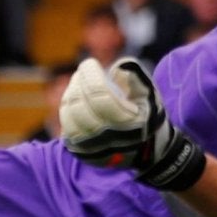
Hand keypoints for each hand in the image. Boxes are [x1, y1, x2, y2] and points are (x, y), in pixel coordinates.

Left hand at [59, 57, 206, 190]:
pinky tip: (76, 102)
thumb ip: (134, 74)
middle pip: (80, 105)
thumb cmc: (148, 116)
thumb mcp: (150, 93)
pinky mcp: (83, 154)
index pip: (99, 95)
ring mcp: (93, 149)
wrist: (149, 152)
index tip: (90, 62)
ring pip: (69, 117)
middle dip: (78, 82)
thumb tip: (114, 66)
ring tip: (78, 85)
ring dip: (70, 95)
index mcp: (129, 123)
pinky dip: (68, 112)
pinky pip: (66, 129)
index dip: (90, 74)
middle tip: (83, 72)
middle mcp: (109, 139)